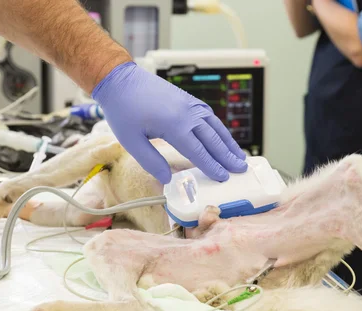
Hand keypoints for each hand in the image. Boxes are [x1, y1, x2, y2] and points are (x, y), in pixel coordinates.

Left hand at [91, 62, 247, 183]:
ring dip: (228, 142)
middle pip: (213, 140)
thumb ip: (151, 161)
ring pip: (215, 126)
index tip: (223, 177)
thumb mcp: (130, 141)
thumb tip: (167, 179)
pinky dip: (220, 129)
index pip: (199, 152)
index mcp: (174, 125)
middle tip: (241, 169)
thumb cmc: (123, 109)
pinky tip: (223, 137)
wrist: (120, 80)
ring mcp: (189, 104)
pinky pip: (209, 116)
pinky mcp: (187, 99)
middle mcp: (187, 114)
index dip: (212, 166)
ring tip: (239, 156)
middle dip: (228, 156)